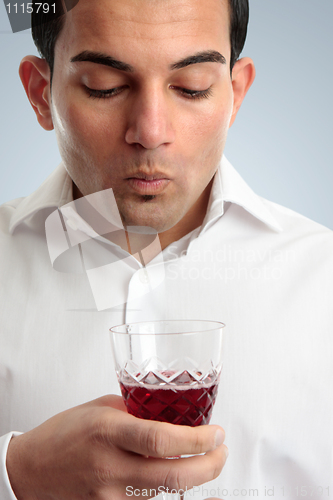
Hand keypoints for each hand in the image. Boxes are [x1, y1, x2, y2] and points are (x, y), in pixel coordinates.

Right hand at [6, 395, 227, 499]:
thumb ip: (137, 411)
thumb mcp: (102, 407)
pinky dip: (166, 486)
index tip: (215, 432)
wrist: (32, 469)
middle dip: (209, 466)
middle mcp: (110, 467)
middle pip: (175, 477)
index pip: (162, 440)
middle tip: (221, 451)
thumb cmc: (65, 433)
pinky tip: (171, 471)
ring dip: (191, 475)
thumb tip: (171, 413)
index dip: (197, 439)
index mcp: (108, 432)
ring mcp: (110, 495)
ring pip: (165, 491)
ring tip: (199, 457)